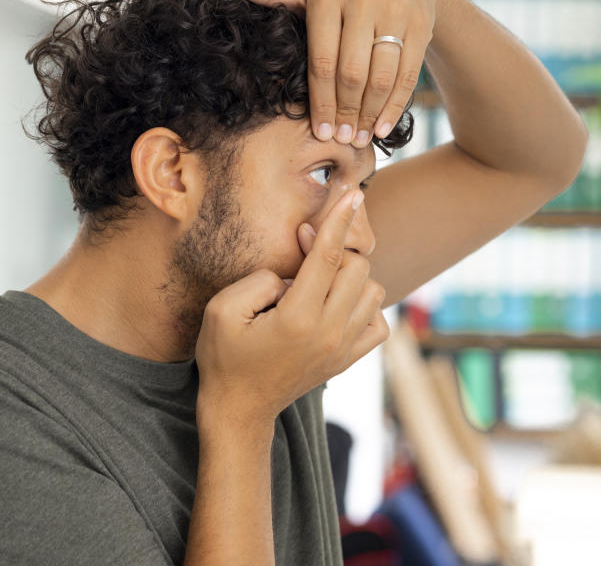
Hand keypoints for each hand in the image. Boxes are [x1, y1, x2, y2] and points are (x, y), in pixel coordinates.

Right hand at [193, 190, 388, 424]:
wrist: (240, 407)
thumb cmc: (225, 356)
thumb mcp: (221, 311)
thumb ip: (258, 280)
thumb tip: (293, 273)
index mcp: (298, 319)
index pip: (329, 257)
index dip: (340, 220)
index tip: (353, 193)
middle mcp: (329, 334)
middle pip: (358, 269)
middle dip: (335, 249)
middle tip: (304, 249)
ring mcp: (344, 349)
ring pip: (373, 291)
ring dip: (351, 277)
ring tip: (319, 282)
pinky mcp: (349, 359)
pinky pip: (378, 322)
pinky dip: (364, 306)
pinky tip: (337, 304)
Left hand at [224, 0, 441, 146]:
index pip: (322, 62)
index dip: (321, 101)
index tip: (321, 131)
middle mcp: (363, 1)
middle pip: (351, 73)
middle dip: (346, 111)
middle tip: (342, 138)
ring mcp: (395, 14)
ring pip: (380, 77)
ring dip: (370, 114)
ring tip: (361, 137)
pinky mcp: (420, 28)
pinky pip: (407, 76)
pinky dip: (394, 107)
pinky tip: (382, 128)